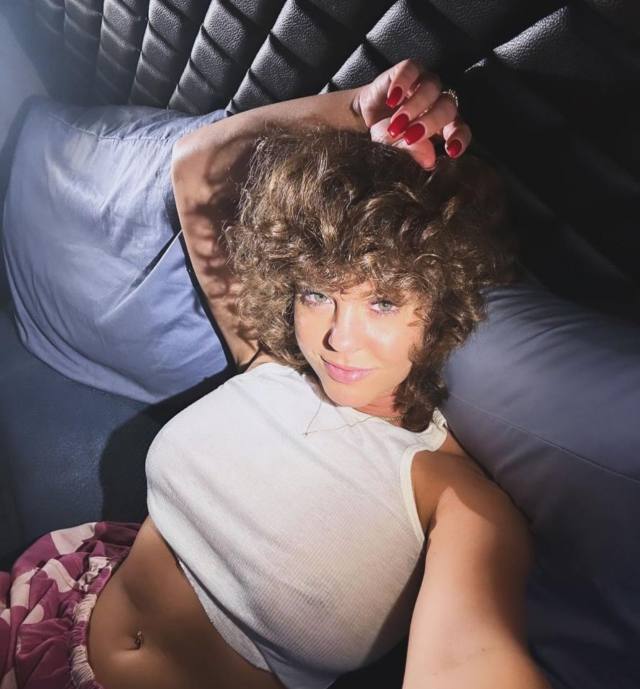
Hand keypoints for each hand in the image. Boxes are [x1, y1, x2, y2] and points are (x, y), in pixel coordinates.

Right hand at [353, 59, 470, 168]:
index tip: (451, 150)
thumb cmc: (385, 136)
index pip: (461, 130)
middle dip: (430, 122)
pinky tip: (392, 100)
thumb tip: (428, 160)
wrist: (363, 119)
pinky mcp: (408, 70)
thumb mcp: (394, 150)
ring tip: (396, 124)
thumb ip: (411, 154)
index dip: (459, 138)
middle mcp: (438, 103)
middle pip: (448, 107)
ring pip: (432, 87)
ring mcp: (424, 84)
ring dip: (414, 107)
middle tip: (410, 136)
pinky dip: (402, 83)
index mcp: (443, 127)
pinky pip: (411, 69)